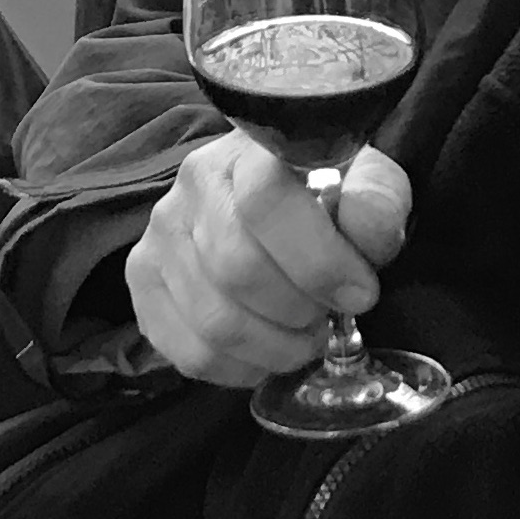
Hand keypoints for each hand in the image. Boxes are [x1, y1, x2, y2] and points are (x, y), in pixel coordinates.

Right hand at [125, 131, 412, 386]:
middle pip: (237, 269)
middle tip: (329, 315)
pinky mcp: (144, 285)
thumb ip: (374, 203)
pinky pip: (190, 353)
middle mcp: (190, 188)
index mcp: (247, 151)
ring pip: (214, 321)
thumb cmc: (326, 191)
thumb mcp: (367, 182)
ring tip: (305, 334)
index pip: (266, 201)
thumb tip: (365, 235)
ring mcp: (158, 237)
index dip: (318, 259)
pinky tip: (269, 351)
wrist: (272, 195)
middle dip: (300, 309)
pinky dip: (242, 368)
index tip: (360, 291)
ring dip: (276, 346)